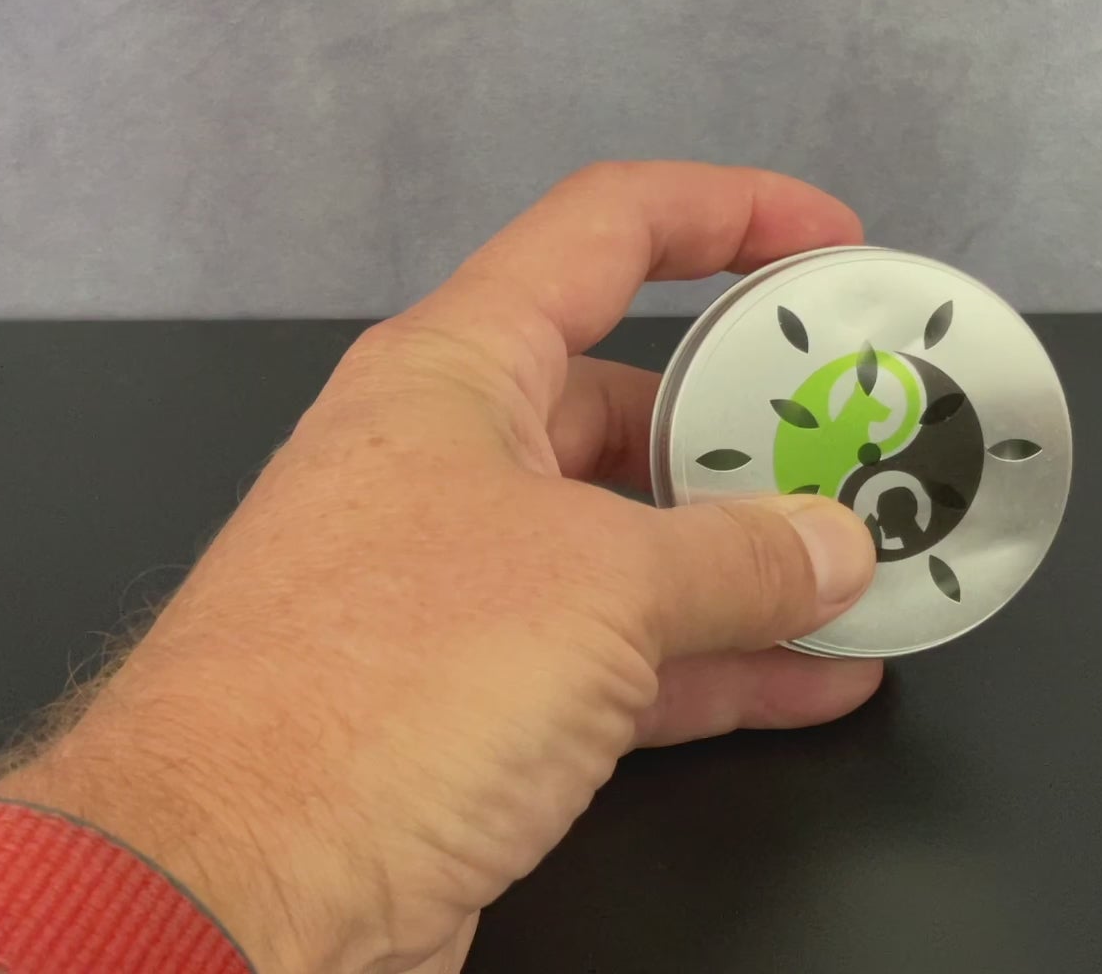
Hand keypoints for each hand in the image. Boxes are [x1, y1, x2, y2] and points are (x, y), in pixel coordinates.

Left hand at [0, 162, 881, 971]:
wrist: (231, 888)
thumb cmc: (375, 687)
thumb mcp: (596, 588)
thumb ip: (734, 558)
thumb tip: (830, 547)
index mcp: (452, 371)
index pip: (603, 231)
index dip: (728, 213)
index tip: (831, 247)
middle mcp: (446, 463)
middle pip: (627, 400)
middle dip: (752, 425)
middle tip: (865, 451)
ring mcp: (455, 589)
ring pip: (631, 543)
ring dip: (750, 561)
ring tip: (870, 571)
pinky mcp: (468, 705)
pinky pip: (618, 659)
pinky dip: (714, 665)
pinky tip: (812, 680)